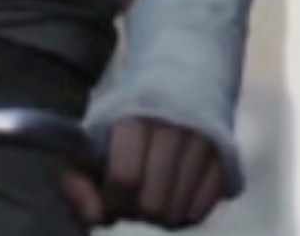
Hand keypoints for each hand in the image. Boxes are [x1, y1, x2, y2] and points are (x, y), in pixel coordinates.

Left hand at [61, 117, 227, 229]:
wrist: (180, 82)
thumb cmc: (125, 120)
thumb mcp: (92, 136)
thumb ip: (74, 177)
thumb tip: (94, 218)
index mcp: (136, 117)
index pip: (124, 178)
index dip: (112, 198)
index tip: (109, 193)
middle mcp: (176, 128)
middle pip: (153, 204)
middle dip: (135, 210)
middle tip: (131, 195)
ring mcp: (205, 146)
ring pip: (177, 214)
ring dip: (158, 216)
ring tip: (150, 192)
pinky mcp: (224, 162)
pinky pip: (199, 213)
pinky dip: (181, 214)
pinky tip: (171, 194)